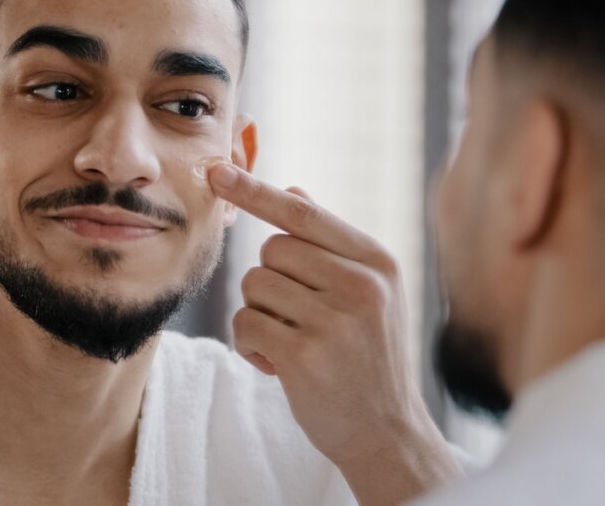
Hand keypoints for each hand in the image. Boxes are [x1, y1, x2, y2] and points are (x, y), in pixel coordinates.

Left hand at [208, 163, 461, 505]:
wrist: (388, 432)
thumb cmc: (370, 357)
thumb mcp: (370, 294)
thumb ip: (331, 244)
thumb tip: (294, 191)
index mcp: (378, 262)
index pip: (304, 215)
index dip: (256, 191)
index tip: (216, 171)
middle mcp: (360, 286)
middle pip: (272, 250)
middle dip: (270, 281)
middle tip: (297, 316)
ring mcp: (334, 322)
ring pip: (254, 286)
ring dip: (260, 315)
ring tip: (292, 342)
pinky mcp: (304, 357)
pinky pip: (245, 324)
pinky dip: (250, 344)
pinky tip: (278, 364)